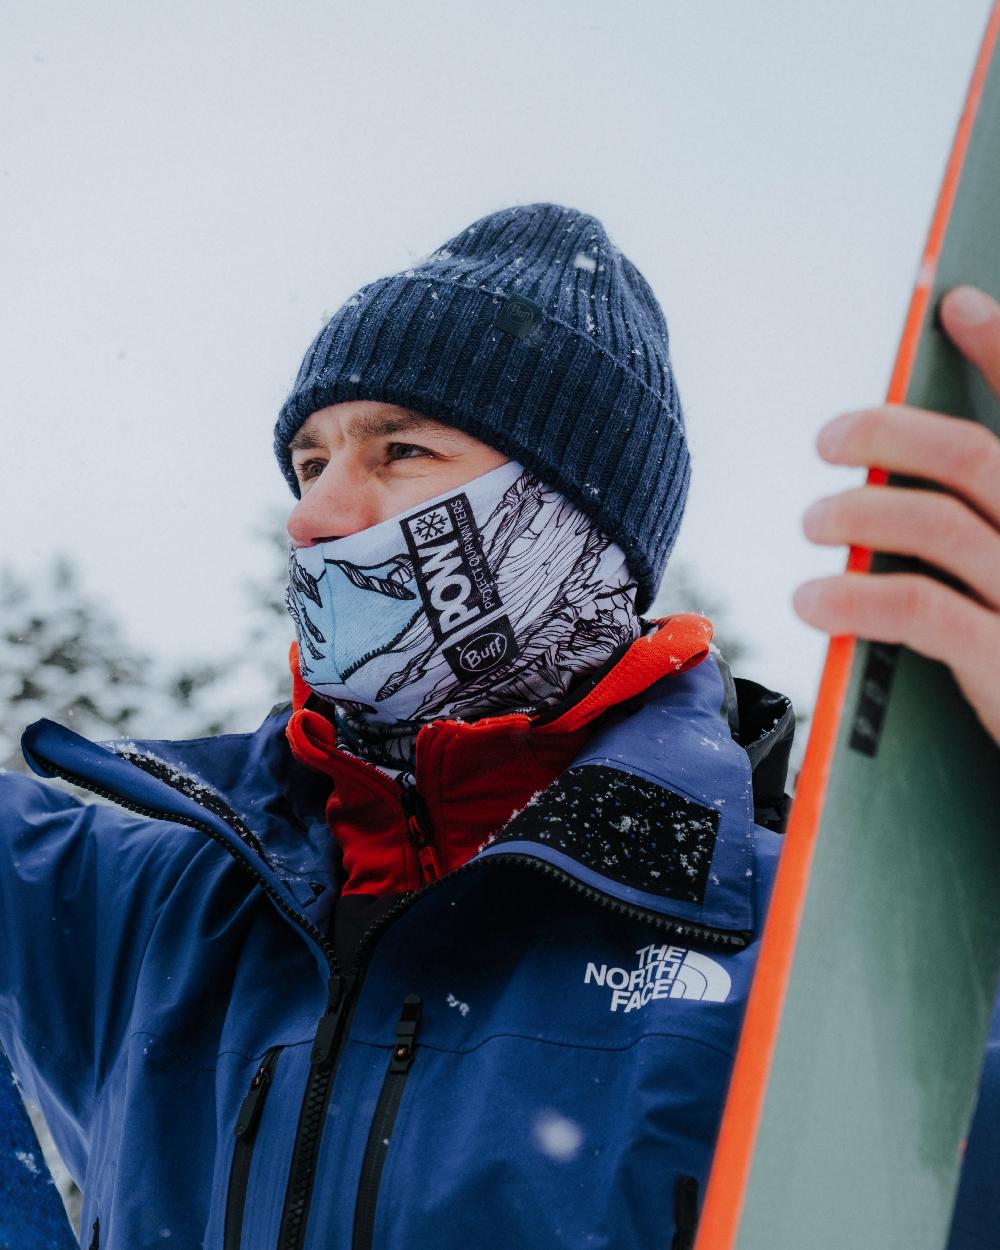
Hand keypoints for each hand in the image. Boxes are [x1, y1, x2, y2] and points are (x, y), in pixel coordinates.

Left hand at [793, 285, 999, 746]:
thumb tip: (904, 486)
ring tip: (812, 520)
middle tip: (827, 439)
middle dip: (892, 432)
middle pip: (977, 457)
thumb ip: (993, 527)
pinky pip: (919, 609)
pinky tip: (814, 601)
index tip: (955, 300)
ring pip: (940, 523)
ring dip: (859, 512)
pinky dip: (855, 597)